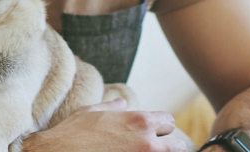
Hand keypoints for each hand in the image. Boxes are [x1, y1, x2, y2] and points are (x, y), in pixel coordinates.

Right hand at [22, 99, 194, 151]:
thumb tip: (123, 103)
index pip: (169, 122)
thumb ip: (113, 108)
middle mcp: (147, 143)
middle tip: (154, 149)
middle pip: (178, 147)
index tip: (153, 133)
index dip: (161, 127)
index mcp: (140, 121)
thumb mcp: (91, 113)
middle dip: (168, 147)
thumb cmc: (71, 135)